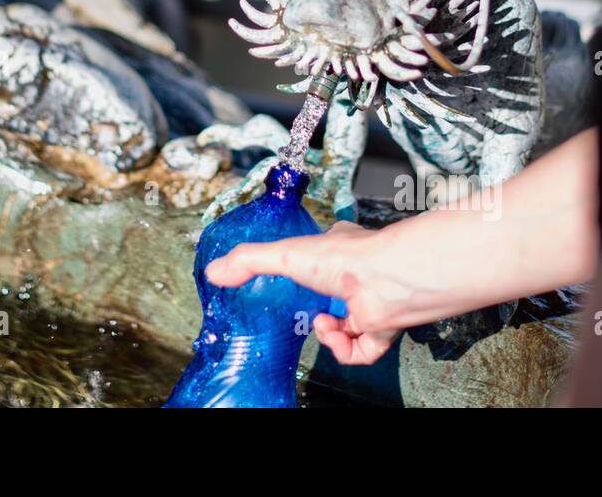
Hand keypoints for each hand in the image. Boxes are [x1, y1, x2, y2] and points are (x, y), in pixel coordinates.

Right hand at [204, 220, 404, 364]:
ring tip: (323, 325)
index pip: (320, 258)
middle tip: (304, 316)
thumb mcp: (283, 254)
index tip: (288, 283)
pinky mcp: (381, 331)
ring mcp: (369, 304)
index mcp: (337, 251)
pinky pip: (359, 352)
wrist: (387, 279)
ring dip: (326, 333)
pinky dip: (344, 350)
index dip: (304, 270)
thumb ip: (248, 262)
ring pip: (343, 330)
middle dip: (314, 312)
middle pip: (333, 299)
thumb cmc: (342, 258)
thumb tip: (214, 272)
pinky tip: (336, 337)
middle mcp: (356, 278)